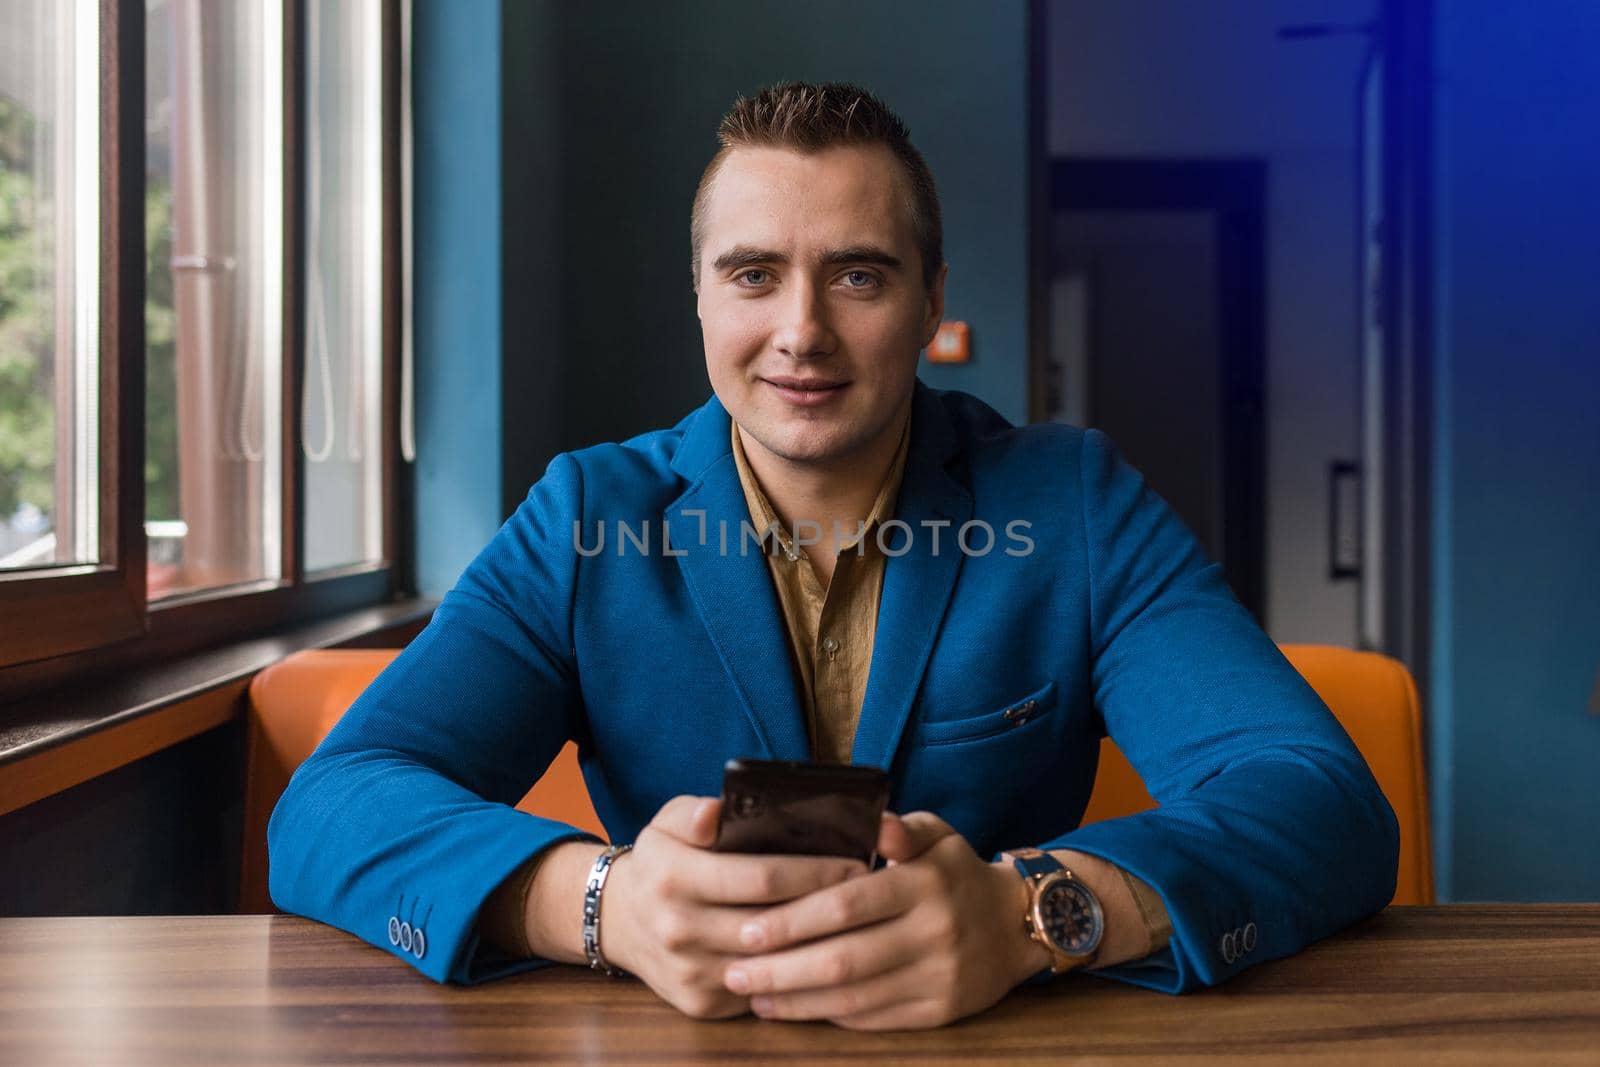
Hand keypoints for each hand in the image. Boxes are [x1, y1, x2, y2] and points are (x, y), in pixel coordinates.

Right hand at [600, 795, 866, 1019]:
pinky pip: (761, 993)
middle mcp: (678, 928)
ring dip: (819, 946)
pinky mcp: (700, 1002)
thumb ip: (693, 813)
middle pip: (772, 924)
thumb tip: (715, 813)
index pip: (760, 878)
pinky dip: (796, 976)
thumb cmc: (661, 863)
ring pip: (772, 965)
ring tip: (858, 922)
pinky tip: (825, 955)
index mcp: (673, 876)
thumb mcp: (666, 823)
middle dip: (828, 909)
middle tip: (870, 893)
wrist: (619, 921)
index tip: (855, 863)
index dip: (814, 871)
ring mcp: (690, 971)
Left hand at [721, 811, 1047, 1030]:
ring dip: (796, 1001)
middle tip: (734, 969)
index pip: (847, 904)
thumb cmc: (956, 871)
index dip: (793, 920)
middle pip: (843, 959)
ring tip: (751, 995)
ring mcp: (938, 977)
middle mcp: (933, 932)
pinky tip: (794, 1009)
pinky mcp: (940, 1011)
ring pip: (854, 998)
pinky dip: (829, 1017)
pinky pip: (875, 1020)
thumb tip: (872, 821)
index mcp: (924, 883)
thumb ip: (898, 827)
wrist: (1016, 923)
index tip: (748, 928)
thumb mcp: (937, 833)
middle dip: (780, 969)